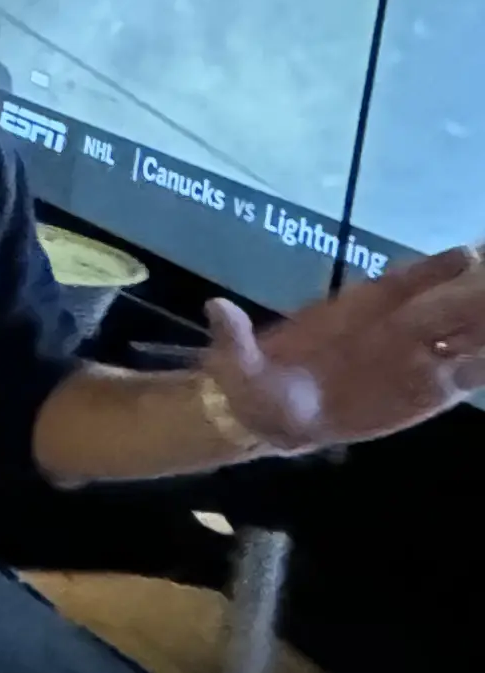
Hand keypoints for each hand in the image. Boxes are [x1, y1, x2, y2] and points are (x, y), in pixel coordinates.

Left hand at [198, 242, 484, 453]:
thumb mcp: (238, 362)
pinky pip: (465, 378)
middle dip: (476, 298)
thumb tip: (215, 308)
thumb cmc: (254, 381)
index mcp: (353, 310)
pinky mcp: (422, 394)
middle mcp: (392, 328)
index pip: (400, 282)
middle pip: (447, 305)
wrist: (265, 415)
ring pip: (466, 337)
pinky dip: (483, 372)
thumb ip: (235, 337)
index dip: (431, 269)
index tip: (465, 256)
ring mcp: (412, 359)